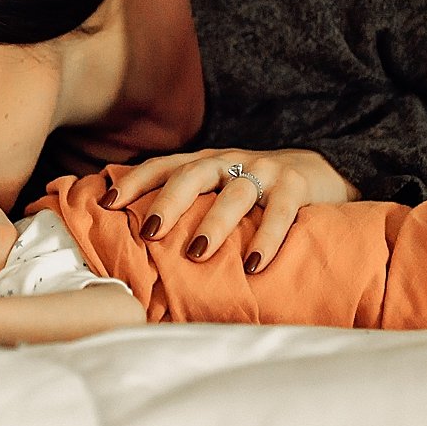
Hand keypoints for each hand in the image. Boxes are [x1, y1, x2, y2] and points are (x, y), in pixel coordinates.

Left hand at [102, 148, 358, 271]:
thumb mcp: (218, 190)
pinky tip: (253, 264)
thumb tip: (136, 243)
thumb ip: (188, 206)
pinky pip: (278, 212)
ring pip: (235, 193)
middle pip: (192, 174)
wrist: (320, 171)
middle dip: (168, 202)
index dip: (133, 181)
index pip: (163, 166)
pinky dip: (266, 238)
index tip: (106, 203)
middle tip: (149, 232)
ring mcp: (264, 170)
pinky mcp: (295, 186)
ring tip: (197, 252)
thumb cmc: (254, 192)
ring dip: (214, 223)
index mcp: (205, 162)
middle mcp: (230, 161)